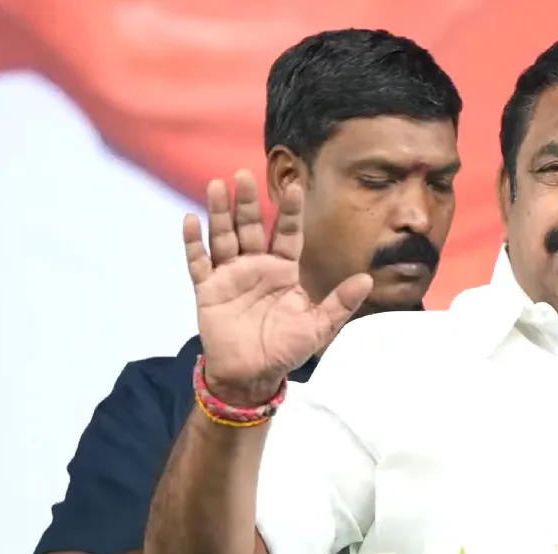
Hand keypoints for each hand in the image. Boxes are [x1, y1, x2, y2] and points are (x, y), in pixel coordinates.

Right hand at [183, 170, 372, 403]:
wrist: (252, 375)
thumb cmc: (286, 350)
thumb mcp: (319, 327)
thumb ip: (341, 302)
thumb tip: (368, 279)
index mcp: (283, 270)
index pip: (287, 233)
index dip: (289, 212)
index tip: (294, 187)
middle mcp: (255, 266)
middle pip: (250, 227)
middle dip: (247, 202)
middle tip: (244, 174)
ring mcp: (230, 275)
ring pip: (223, 236)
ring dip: (218, 212)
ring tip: (216, 186)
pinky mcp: (208, 290)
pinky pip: (198, 262)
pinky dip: (193, 243)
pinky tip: (190, 220)